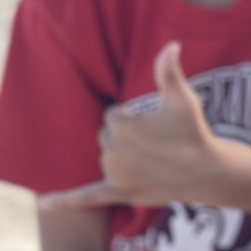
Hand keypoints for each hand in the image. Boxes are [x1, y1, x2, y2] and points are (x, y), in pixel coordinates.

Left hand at [41, 42, 217, 209]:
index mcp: (121, 126)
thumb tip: (172, 44)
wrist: (206, 172)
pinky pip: (87, 196)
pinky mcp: (119, 192)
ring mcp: (115, 174)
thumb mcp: (181, 98)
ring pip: (107, 158)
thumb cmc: (193, 131)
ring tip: (153, 160)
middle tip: (157, 143)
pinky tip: (44, 206)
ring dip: (123, 156)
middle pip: (108, 136)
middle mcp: (112, 151)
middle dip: (128, 137)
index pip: (113, 115)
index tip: (157, 125)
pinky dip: (66, 201)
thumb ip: (168, 71)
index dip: (136, 118)